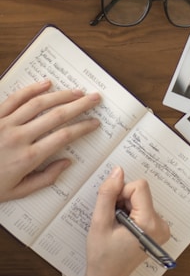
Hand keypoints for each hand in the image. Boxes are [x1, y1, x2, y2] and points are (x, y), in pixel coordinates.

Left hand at [0, 80, 99, 201]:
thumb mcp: (18, 192)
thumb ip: (45, 178)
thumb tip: (67, 163)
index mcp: (28, 158)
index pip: (64, 137)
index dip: (83, 127)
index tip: (94, 122)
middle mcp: (20, 137)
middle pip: (57, 115)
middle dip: (80, 105)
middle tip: (95, 98)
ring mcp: (6, 124)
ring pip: (39, 103)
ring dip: (61, 95)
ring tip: (77, 91)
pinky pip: (15, 98)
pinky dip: (32, 89)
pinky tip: (46, 84)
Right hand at [78, 166, 169, 275]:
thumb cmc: (103, 255)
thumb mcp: (100, 222)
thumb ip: (108, 194)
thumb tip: (118, 171)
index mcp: (150, 223)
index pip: (139, 187)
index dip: (121, 193)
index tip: (113, 209)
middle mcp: (161, 224)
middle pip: (140, 192)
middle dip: (123, 200)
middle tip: (113, 220)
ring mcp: (161, 227)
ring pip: (140, 198)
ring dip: (125, 206)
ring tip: (117, 226)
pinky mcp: (157, 228)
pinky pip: (143, 206)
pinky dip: (131, 212)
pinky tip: (123, 227)